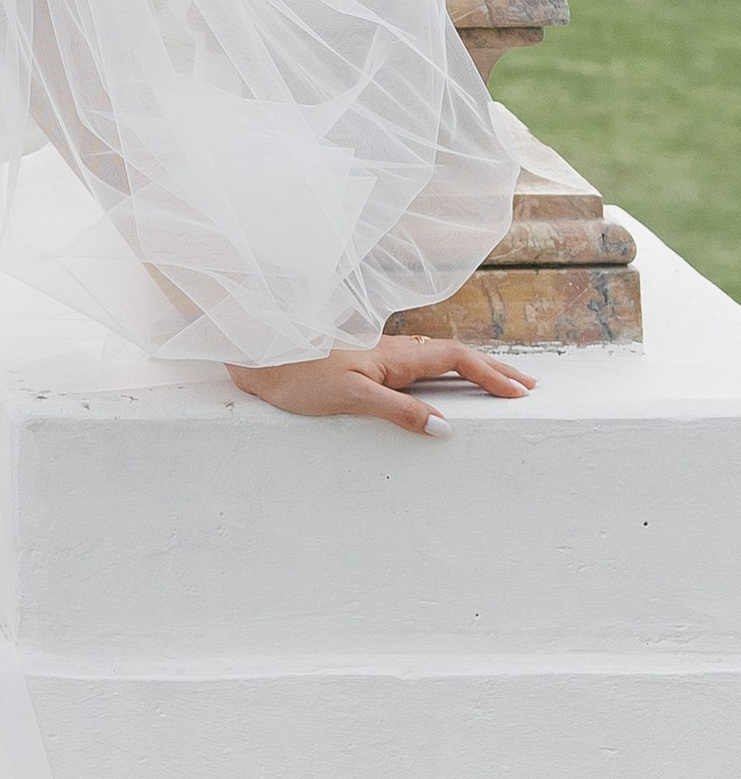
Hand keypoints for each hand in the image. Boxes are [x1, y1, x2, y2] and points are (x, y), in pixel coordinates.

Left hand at [227, 333, 536, 437]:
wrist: (250, 351)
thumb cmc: (294, 372)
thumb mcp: (349, 395)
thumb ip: (398, 411)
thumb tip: (447, 428)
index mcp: (393, 355)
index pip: (455, 359)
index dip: (491, 374)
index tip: (523, 390)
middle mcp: (389, 353)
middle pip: (452, 357)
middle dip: (491, 371)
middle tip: (527, 387)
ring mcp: (375, 360)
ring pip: (433, 362)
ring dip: (469, 374)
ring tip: (496, 388)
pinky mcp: (358, 369)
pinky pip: (413, 372)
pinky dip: (440, 380)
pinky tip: (440, 392)